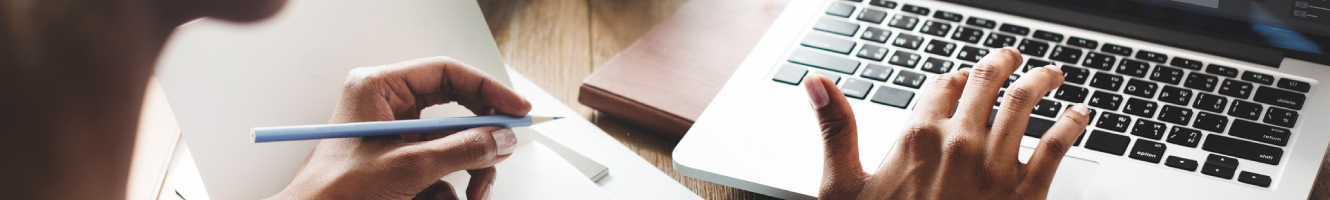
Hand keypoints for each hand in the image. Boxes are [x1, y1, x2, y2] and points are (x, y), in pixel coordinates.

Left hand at [269, 57, 531, 199]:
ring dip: (470, 173)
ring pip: (453, 147)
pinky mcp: (398, 168)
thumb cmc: (336, 194)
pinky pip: (440, 172)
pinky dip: (449, 190)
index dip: (488, 91)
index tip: (517, 111)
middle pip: (456, 112)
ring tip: (475, 194)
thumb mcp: (408, 167)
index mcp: (379, 90)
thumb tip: (500, 138)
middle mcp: (387, 109)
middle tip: (503, 152)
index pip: (447, 74)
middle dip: (480, 141)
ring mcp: (394, 140)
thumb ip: (462, 149)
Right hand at [804, 48, 1090, 198]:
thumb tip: (817, 82)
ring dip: (1042, 81)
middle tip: (1012, 59)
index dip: (954, 76)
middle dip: (1002, 63)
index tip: (962, 78)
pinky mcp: (1026, 192)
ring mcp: (995, 166)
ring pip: (1025, 103)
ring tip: (1051, 75)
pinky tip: (1079, 115)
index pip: (942, 84)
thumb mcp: (844, 186)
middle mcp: (958, 143)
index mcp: (916, 136)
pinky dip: (1073, 123)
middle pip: (987, 82)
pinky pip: (1057, 145)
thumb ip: (836, 128)